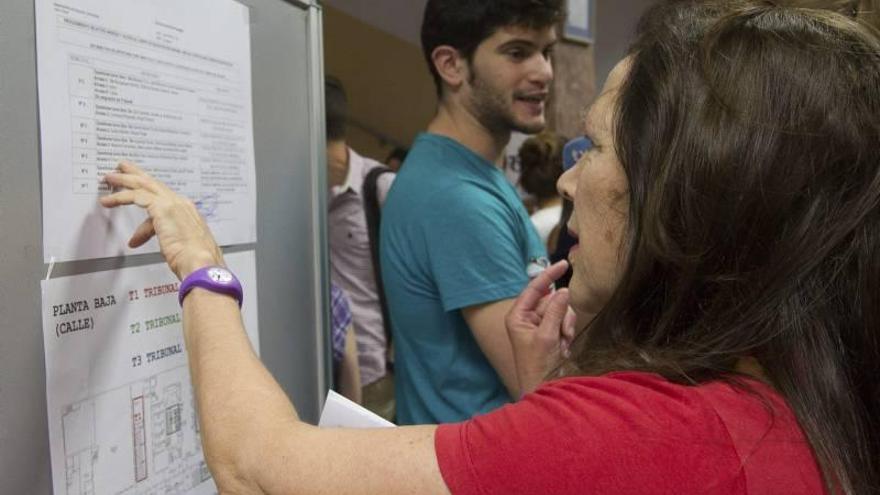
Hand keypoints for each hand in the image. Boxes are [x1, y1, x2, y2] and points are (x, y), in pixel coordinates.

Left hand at [100, 161, 224, 279]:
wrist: (201, 263)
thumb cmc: (195, 260)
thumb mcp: (178, 246)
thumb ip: (160, 237)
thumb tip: (140, 238)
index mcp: (187, 212)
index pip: (163, 198)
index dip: (147, 194)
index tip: (136, 194)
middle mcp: (181, 204)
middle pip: (154, 184)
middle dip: (137, 174)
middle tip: (123, 168)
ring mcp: (173, 204)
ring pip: (144, 185)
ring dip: (124, 181)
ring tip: (110, 178)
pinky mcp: (162, 208)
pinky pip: (136, 196)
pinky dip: (120, 197)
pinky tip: (108, 201)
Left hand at [505, 260, 576, 396]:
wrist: (543, 388)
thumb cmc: (537, 365)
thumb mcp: (547, 336)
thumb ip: (555, 312)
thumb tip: (563, 291)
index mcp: (518, 315)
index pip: (535, 288)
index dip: (549, 275)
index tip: (564, 264)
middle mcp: (527, 317)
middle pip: (552, 300)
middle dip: (562, 315)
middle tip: (564, 334)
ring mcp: (539, 325)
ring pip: (561, 311)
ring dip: (566, 326)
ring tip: (563, 344)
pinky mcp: (550, 332)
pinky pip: (565, 322)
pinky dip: (567, 333)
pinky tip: (563, 348)